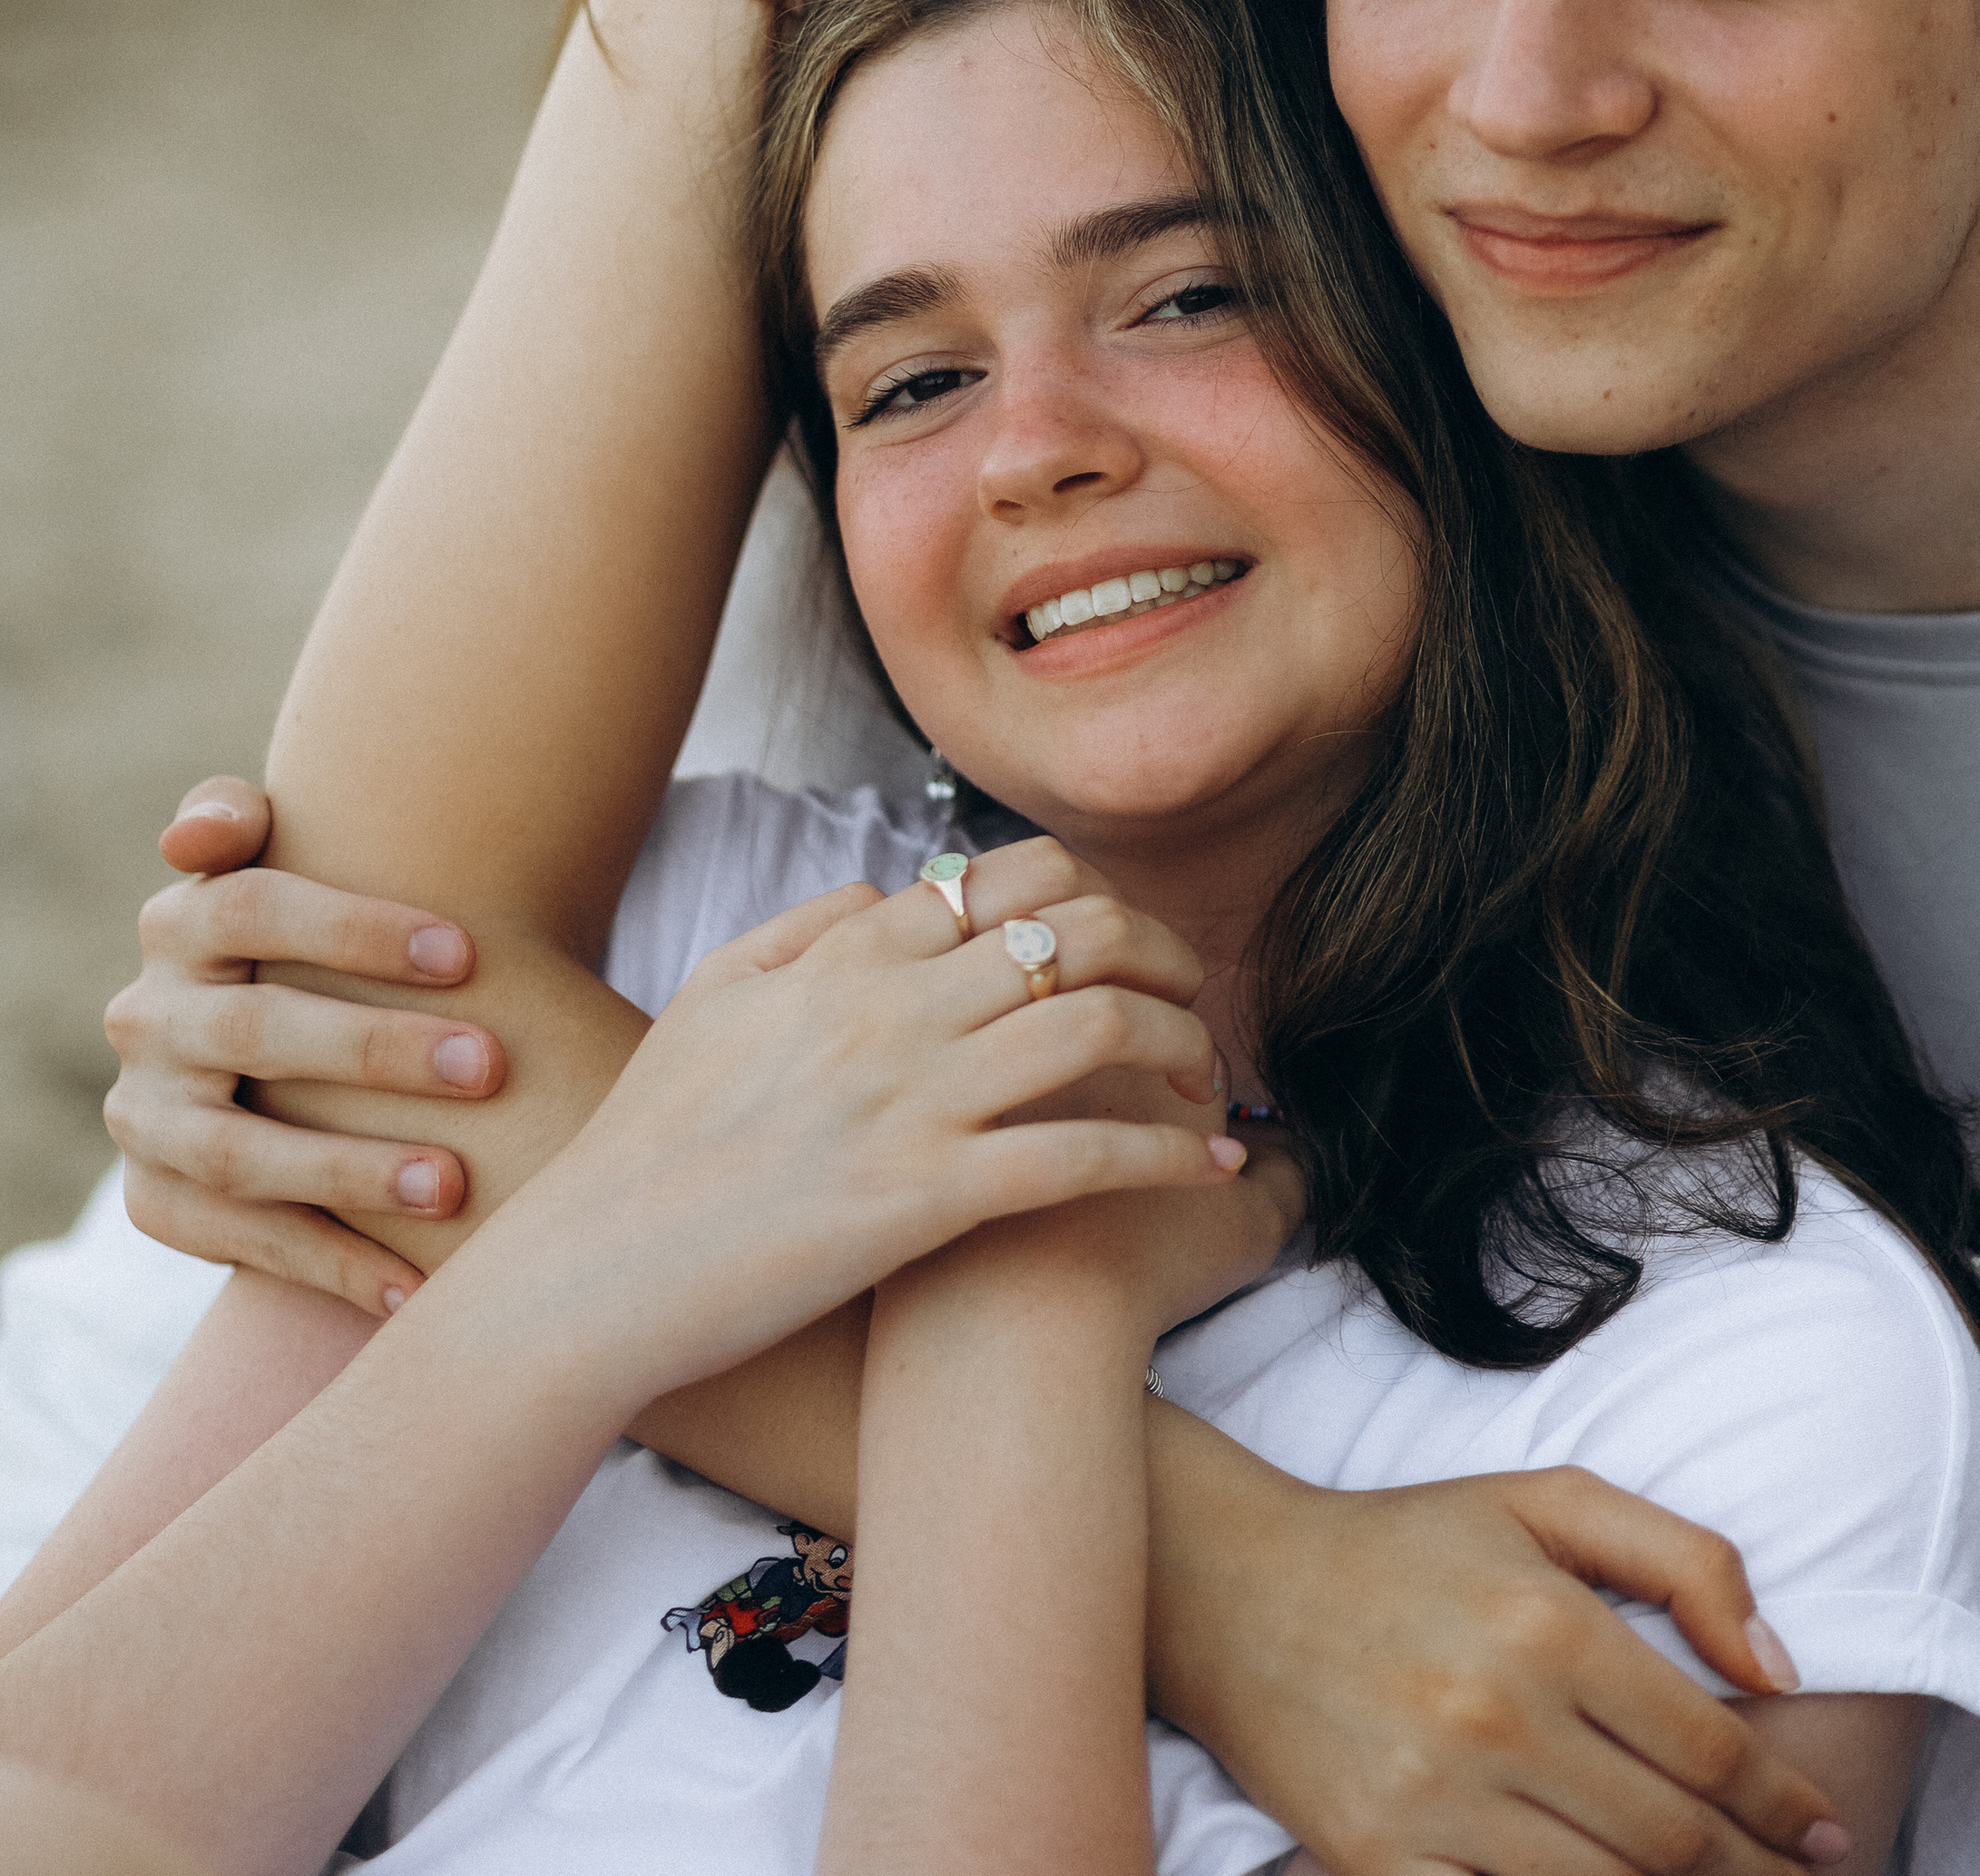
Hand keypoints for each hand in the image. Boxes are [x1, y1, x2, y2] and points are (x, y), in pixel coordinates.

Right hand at [103, 778, 507, 1314]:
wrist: (276, 1046)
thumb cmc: (320, 938)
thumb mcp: (290, 863)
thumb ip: (244, 818)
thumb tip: (205, 829)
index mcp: (183, 923)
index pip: (254, 908)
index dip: (355, 928)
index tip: (470, 952)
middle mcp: (148, 1018)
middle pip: (255, 1032)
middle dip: (375, 1051)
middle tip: (489, 1065)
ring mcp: (146, 1118)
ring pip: (238, 1153)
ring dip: (350, 1172)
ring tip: (453, 1184)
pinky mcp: (158, 1202)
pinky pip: (242, 1243)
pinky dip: (332, 1265)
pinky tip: (418, 1286)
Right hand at [487, 865, 1249, 1416]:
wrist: (594, 1274)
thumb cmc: (647, 1144)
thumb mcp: (712, 997)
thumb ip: (804, 927)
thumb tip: (895, 889)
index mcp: (843, 953)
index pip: (1005, 881)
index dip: (1085, 897)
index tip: (1123, 936)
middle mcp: (889, 1008)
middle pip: (1075, 933)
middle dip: (1159, 952)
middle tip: (1194, 991)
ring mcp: (910, 1101)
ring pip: (1097, 1028)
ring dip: (1179, 1042)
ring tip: (1209, 1076)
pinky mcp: (926, 1199)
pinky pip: (1081, 1156)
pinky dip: (1163, 1153)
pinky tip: (1208, 1165)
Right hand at [1152, 1457, 1851, 1875]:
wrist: (1236, 1590)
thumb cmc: (1409, 1543)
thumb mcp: (1545, 1501)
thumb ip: (1681, 1559)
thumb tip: (1779, 1669)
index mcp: (1547, 1624)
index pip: (1709, 1748)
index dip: (1786, 1806)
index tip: (1831, 1835)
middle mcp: (1494, 1717)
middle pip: (1671, 1842)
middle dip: (1756, 1874)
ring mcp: (1432, 1802)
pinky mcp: (1376, 1861)